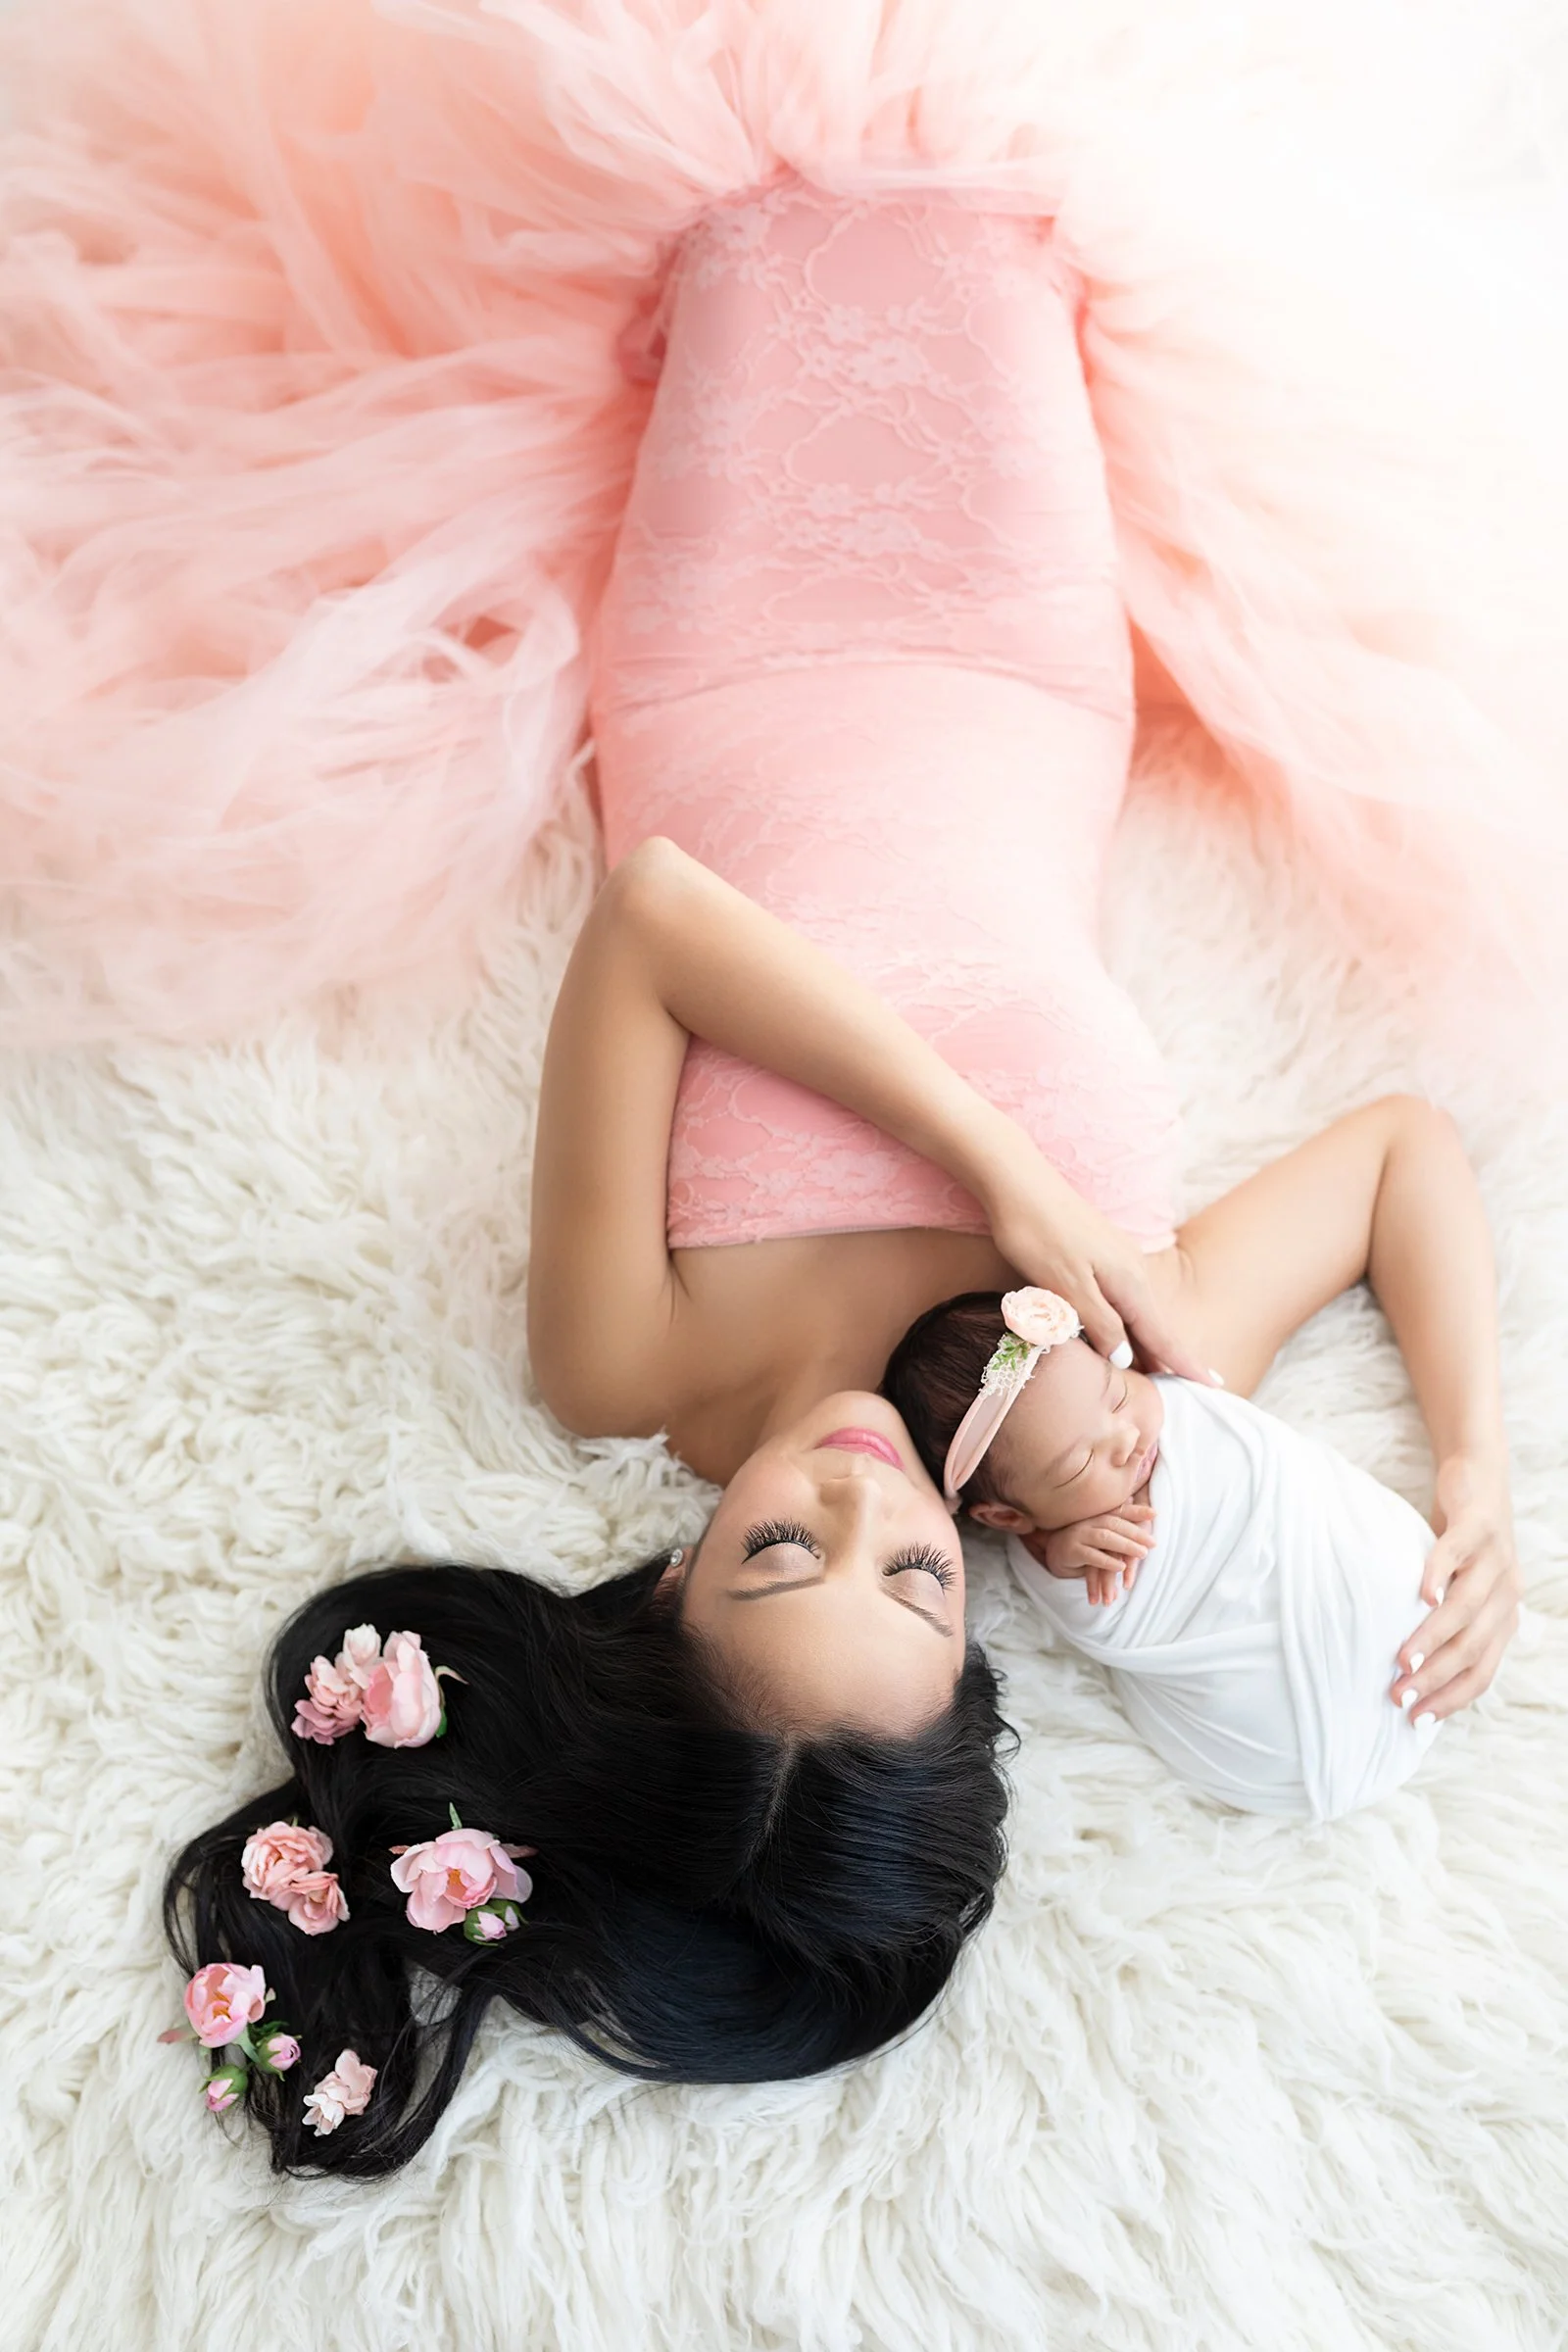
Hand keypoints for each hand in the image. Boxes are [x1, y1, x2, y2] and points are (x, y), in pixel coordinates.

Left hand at [984, 1155, 1212, 1382]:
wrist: (1020, 1183)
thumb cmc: (1039, 1235)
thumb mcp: (1068, 1287)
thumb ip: (1100, 1324)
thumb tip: (1127, 1358)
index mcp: (1129, 1284)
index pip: (1163, 1336)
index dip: (1185, 1364)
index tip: (1212, 1387)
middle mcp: (1131, 1272)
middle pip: (1155, 1327)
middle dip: (1172, 1360)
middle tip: (1193, 1390)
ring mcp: (1117, 1260)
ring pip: (1138, 1313)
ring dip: (1150, 1343)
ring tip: (1160, 1372)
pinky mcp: (1100, 1254)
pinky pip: (1124, 1299)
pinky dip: (1131, 1323)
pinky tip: (1124, 1331)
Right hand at [1027, 1505, 1156, 1606]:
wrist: (1055, 1553)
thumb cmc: (1084, 1543)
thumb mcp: (1102, 1533)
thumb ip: (1119, 1528)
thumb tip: (1147, 1516)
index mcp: (1097, 1515)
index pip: (1119, 1511)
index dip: (1136, 1511)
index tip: (1155, 1513)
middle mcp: (1088, 1522)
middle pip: (1114, 1524)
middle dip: (1135, 1532)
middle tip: (1153, 1543)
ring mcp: (1078, 1535)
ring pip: (1104, 1538)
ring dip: (1125, 1545)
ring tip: (1143, 1554)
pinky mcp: (1072, 1551)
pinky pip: (1091, 1556)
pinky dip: (1107, 1561)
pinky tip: (1121, 1567)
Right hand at [1390, 1453, 1519, 1722]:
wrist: (1478, 1477)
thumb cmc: (1459, 1542)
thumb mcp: (1460, 1587)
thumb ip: (1448, 1622)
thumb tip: (1409, 1670)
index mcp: (1504, 1615)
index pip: (1482, 1671)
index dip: (1451, 1699)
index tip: (1415, 1719)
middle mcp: (1507, 1592)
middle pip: (1473, 1647)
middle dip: (1435, 1677)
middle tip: (1399, 1695)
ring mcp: (1496, 1558)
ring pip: (1466, 1608)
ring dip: (1433, 1637)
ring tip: (1403, 1659)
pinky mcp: (1479, 1526)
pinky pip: (1457, 1555)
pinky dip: (1439, 1577)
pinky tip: (1421, 1596)